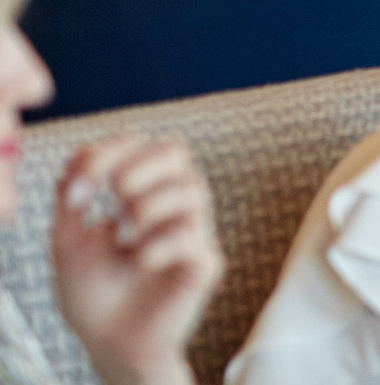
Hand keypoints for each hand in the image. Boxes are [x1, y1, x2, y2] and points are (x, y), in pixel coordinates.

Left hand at [52, 138, 223, 384]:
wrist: (108, 341)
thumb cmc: (93, 291)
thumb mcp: (67, 239)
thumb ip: (71, 198)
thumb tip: (80, 169)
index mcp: (141, 191)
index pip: (139, 146)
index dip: (107, 156)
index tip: (75, 194)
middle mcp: (171, 204)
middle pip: (175, 153)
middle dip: (138, 168)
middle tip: (114, 198)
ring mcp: (192, 231)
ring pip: (191, 189)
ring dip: (148, 207)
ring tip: (122, 238)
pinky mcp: (204, 263)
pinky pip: (192, 238)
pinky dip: (159, 245)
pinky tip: (139, 262)